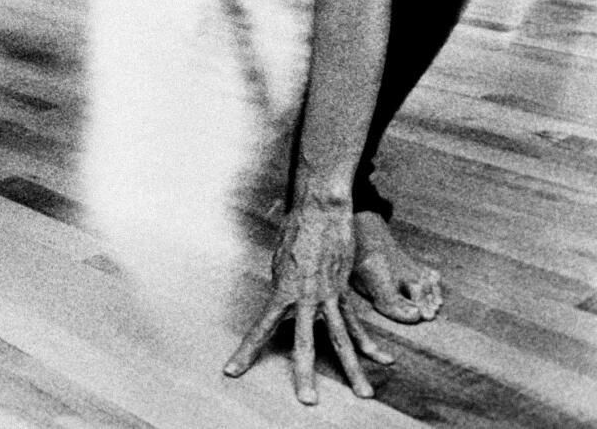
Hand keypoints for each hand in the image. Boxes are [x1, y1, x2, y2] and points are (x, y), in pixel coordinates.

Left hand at [224, 200, 392, 403]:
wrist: (321, 211)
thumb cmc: (295, 232)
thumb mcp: (279, 262)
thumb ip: (283, 289)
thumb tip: (286, 308)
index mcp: (282, 292)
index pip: (260, 328)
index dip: (246, 352)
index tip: (231, 371)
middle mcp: (306, 299)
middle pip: (304, 343)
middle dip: (303, 374)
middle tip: (308, 401)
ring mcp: (328, 298)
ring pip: (341, 339)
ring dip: (353, 369)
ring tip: (364, 394)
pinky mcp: (344, 293)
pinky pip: (356, 323)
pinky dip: (368, 343)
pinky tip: (381, 359)